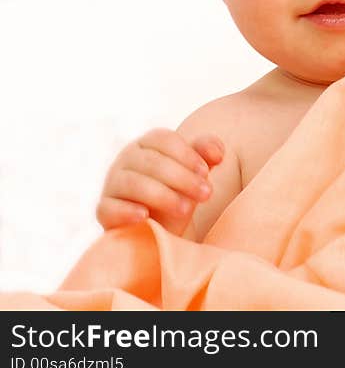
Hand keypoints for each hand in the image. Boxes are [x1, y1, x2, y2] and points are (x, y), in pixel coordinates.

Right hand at [96, 128, 223, 236]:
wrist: (160, 228)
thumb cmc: (178, 192)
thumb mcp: (195, 173)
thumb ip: (206, 154)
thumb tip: (217, 152)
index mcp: (148, 143)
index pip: (164, 139)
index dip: (187, 154)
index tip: (206, 172)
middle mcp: (126, 158)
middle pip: (151, 161)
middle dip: (182, 178)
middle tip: (206, 194)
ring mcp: (112, 184)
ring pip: (133, 183)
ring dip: (162, 195)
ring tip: (186, 209)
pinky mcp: (104, 210)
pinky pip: (108, 207)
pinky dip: (126, 211)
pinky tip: (145, 217)